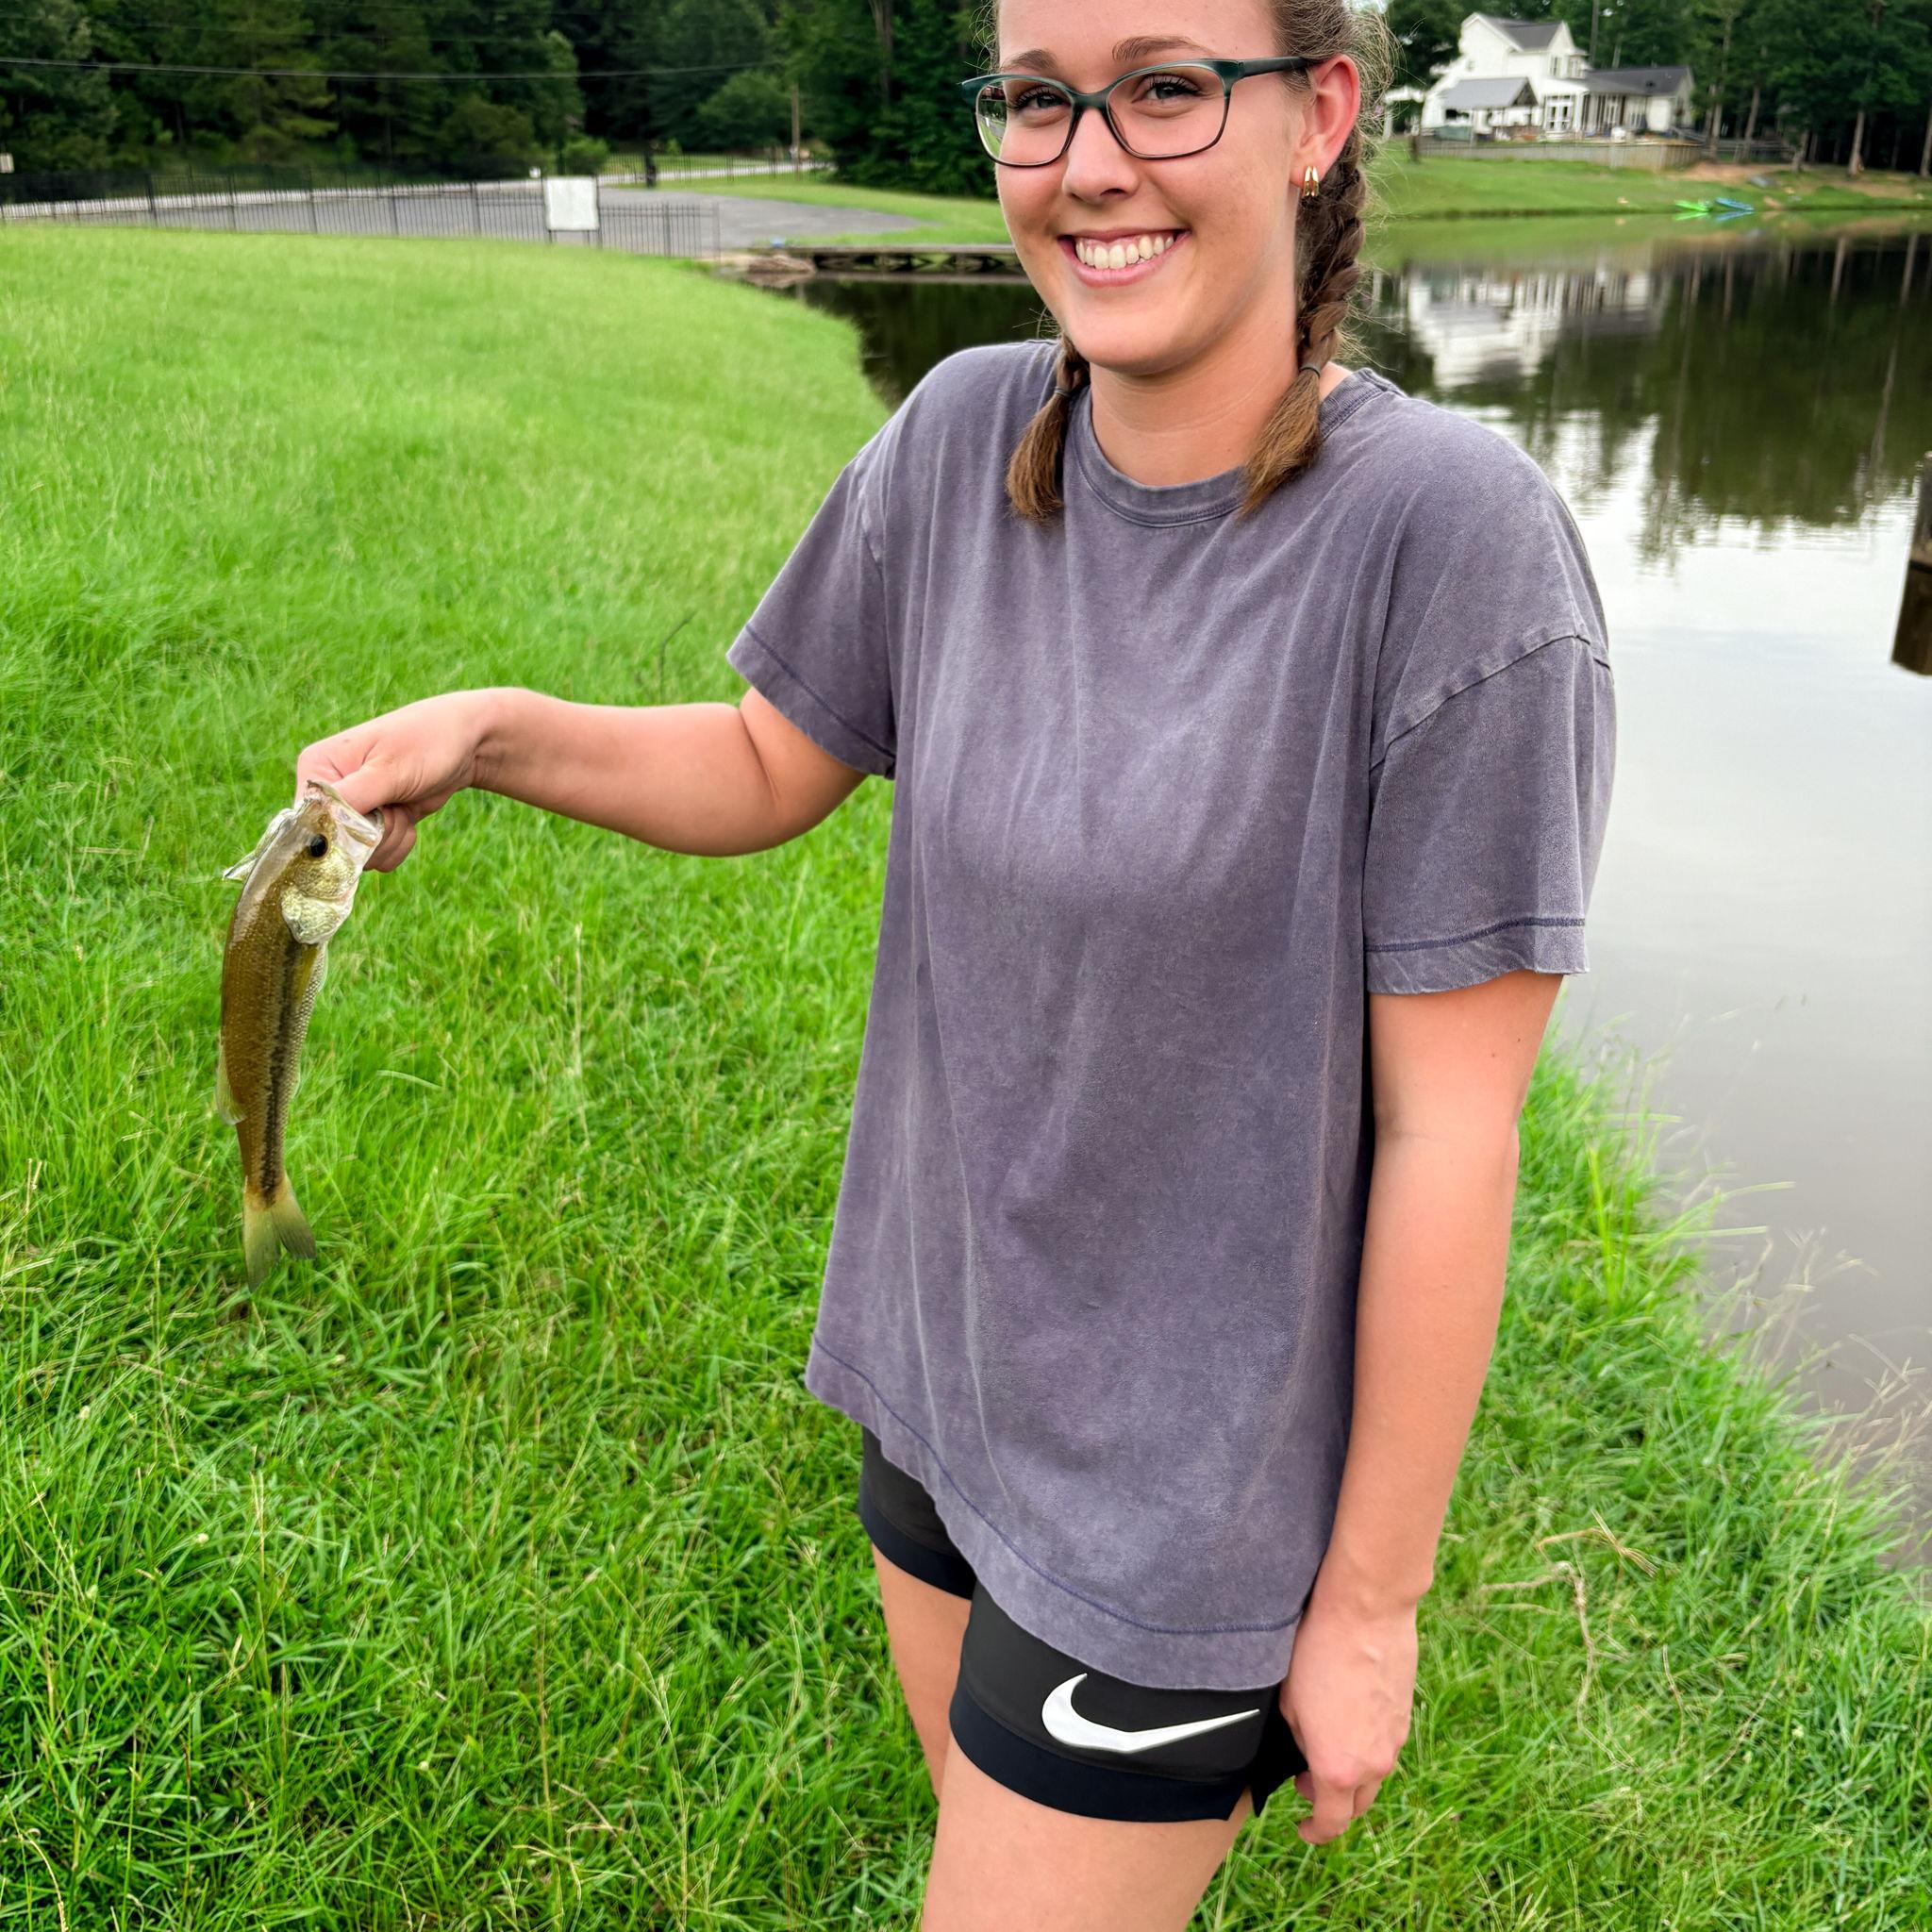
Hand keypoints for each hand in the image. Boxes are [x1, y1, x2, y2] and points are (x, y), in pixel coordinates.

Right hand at [295, 691, 494, 871]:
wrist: (464, 744)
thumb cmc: (425, 743)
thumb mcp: (388, 769)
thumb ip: (351, 799)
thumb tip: (316, 831)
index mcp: (317, 768)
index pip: (309, 820)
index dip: (341, 831)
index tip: (374, 815)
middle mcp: (327, 791)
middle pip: (336, 844)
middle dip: (374, 835)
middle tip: (395, 806)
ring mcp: (350, 810)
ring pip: (360, 855)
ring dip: (390, 839)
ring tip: (403, 805)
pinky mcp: (373, 825)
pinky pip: (378, 856)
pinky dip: (399, 843)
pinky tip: (409, 816)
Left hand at [1278, 1574, 1417, 1844]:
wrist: (1366, 1612)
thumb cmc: (1318, 1652)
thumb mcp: (1289, 1702)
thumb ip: (1299, 1740)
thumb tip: (1306, 1753)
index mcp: (1338, 1768)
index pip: (1331, 1822)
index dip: (1314, 1832)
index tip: (1302, 1828)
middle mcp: (1373, 1764)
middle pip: (1356, 1805)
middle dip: (1332, 1803)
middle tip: (1307, 1782)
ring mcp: (1394, 1741)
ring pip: (1373, 1776)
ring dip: (1351, 1774)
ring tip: (1327, 1747)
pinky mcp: (1405, 1716)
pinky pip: (1385, 1746)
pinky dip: (1367, 1748)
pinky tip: (1349, 1719)